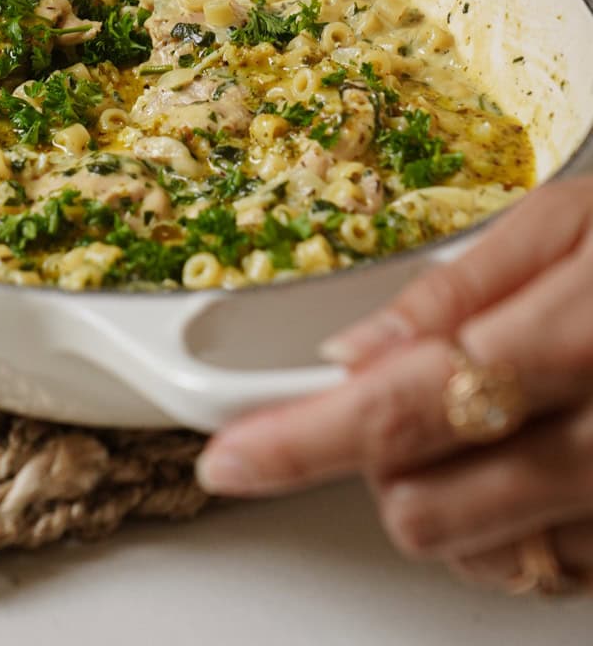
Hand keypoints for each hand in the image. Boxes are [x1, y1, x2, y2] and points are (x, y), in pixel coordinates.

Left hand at [196, 175, 592, 592]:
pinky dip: (512, 524)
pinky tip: (537, 455)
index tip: (232, 457)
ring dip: (446, 498)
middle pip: (425, 506)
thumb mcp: (575, 222)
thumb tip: (355, 351)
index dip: (297, 440)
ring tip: (486, 416)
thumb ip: (463, 287)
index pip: (399, 411)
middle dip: (381, 462)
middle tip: (404, 395)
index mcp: (575, 342)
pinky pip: (549, 566)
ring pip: (480, 553)